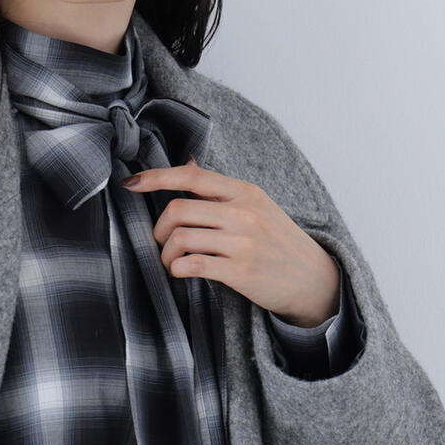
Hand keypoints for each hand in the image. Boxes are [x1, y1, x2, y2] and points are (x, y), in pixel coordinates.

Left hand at [121, 157, 340, 326]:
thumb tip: (190, 165)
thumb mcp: (258, 207)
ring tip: (172, 262)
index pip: (192, 175)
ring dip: (166, 254)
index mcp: (245, 192)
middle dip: (158, 229)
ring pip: (180, 238)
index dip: (155, 178)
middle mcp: (243, 213)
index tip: (131, 184)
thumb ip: (222, 191)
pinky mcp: (240, 271)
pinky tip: (181, 272)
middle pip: (177, 209)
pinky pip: (192, 265)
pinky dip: (177, 269)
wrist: (313, 279)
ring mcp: (242, 242)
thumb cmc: (279, 243)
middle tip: (161, 242)